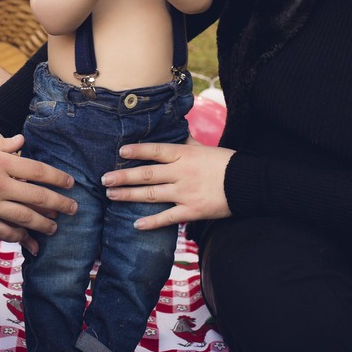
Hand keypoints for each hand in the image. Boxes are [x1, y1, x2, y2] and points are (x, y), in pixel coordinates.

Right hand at [0, 134, 76, 253]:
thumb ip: (4, 145)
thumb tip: (22, 141)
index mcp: (0, 163)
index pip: (37, 171)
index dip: (57, 178)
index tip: (70, 184)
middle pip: (37, 196)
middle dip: (59, 204)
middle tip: (73, 209)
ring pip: (25, 218)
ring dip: (44, 224)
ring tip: (55, 228)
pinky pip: (5, 232)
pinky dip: (20, 237)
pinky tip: (30, 240)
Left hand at [101, 140, 232, 229]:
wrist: (248, 183)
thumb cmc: (225, 163)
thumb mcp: (204, 147)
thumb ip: (186, 141)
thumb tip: (174, 128)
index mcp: (185, 154)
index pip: (156, 150)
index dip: (137, 151)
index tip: (120, 152)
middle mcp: (182, 172)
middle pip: (147, 174)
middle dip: (123, 177)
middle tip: (104, 179)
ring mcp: (186, 192)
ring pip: (152, 194)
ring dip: (129, 195)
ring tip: (111, 195)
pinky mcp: (192, 211)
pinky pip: (168, 217)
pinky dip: (151, 222)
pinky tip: (135, 224)